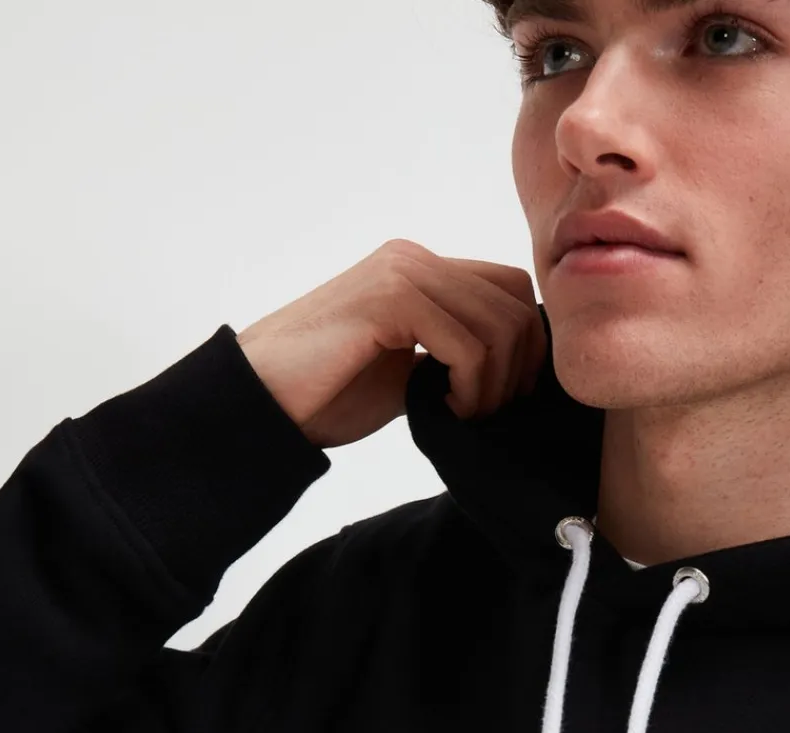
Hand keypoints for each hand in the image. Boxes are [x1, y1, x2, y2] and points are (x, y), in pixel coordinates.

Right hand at [235, 240, 547, 449]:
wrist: (263, 401)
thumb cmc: (329, 393)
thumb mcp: (409, 368)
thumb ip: (453, 352)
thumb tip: (517, 368)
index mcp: (421, 270)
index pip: (512, 289)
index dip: (527, 348)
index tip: (502, 399)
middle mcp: (414, 260)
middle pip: (517, 303)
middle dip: (518, 370)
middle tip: (484, 414)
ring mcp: (401, 273)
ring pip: (500, 326)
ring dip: (493, 387)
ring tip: (460, 415)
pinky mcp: (389, 300)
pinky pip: (468, 346)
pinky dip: (470, 390)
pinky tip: (443, 410)